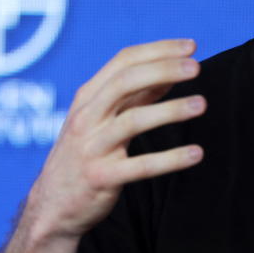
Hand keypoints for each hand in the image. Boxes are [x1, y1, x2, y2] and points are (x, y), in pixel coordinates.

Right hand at [23, 39, 206, 241]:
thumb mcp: (102, 118)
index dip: (159, 50)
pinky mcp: (101, 178)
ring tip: (202, 104)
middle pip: (126, 82)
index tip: (191, 46)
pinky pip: (140, 166)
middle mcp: (87, 118)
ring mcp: (92, 148)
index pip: (123, 61)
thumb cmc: (85, 153)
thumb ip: (136, 96)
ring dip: (170, 110)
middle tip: (196, 67)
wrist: (52, 206)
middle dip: (163, 70)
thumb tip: (173, 71)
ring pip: (133, 121)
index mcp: (88, 97)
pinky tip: (196, 154)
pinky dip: (170, 159)